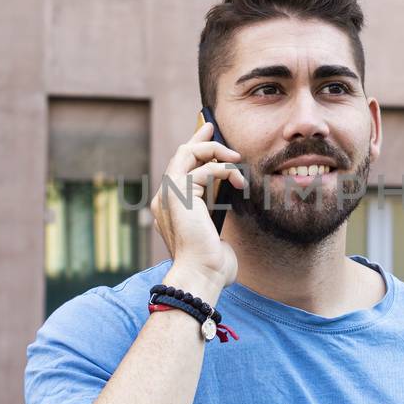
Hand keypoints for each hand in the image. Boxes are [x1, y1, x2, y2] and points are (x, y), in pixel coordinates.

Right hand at [149, 120, 243, 289]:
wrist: (200, 276)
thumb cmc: (211, 264)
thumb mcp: (214, 234)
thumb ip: (215, 215)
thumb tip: (231, 201)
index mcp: (169, 208)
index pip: (179, 170)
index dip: (192, 150)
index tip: (207, 136)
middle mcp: (164, 198)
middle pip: (180, 155)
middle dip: (199, 138)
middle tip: (212, 127)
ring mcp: (169, 194)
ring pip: (187, 153)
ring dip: (214, 150)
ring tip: (235, 157)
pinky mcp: (180, 193)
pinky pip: (204, 168)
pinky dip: (225, 170)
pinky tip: (239, 182)